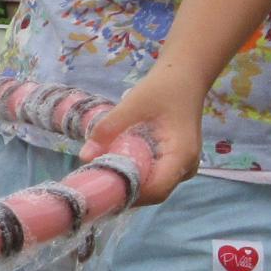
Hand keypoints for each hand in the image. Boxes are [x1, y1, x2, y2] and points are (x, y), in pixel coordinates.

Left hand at [81, 67, 203, 204]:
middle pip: (152, 193)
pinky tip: (112, 164)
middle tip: (93, 181)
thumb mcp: (134, 102)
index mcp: (181, 155)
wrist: (185, 77)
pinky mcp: (173, 164)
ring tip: (99, 173)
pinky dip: (132, 173)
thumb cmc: (164, 87)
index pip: (156, 190)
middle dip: (123, 190)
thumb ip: (110, 127)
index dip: (128, 194)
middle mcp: (185, 168)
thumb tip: (85, 155)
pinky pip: (151, 176)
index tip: (99, 187)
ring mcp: (181, 168)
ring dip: (126, 183)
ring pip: (150, 187)